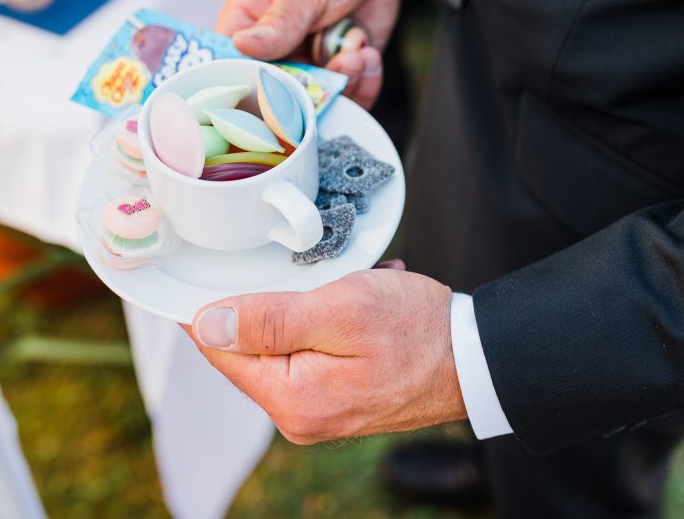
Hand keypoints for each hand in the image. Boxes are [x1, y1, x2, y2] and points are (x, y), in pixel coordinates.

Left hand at [184, 264, 466, 443]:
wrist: (477, 358)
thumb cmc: (419, 332)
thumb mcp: (341, 310)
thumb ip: (270, 320)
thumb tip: (206, 324)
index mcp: (291, 400)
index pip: (220, 348)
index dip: (213, 304)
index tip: (220, 268)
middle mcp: (299, 416)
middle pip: (249, 348)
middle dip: (272, 303)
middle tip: (309, 274)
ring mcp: (320, 410)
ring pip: (282, 344)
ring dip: (304, 309)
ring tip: (345, 288)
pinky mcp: (338, 398)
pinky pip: (311, 352)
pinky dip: (326, 323)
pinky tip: (357, 303)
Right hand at [216, 0, 401, 109]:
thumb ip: (280, 19)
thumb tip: (241, 45)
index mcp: (246, 23)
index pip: (232, 67)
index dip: (252, 88)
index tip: (282, 91)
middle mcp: (274, 51)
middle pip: (278, 95)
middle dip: (313, 89)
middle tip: (342, 62)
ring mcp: (308, 63)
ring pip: (318, 101)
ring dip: (345, 82)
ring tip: (360, 53)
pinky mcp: (341, 70)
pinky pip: (350, 95)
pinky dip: (364, 82)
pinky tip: (368, 55)